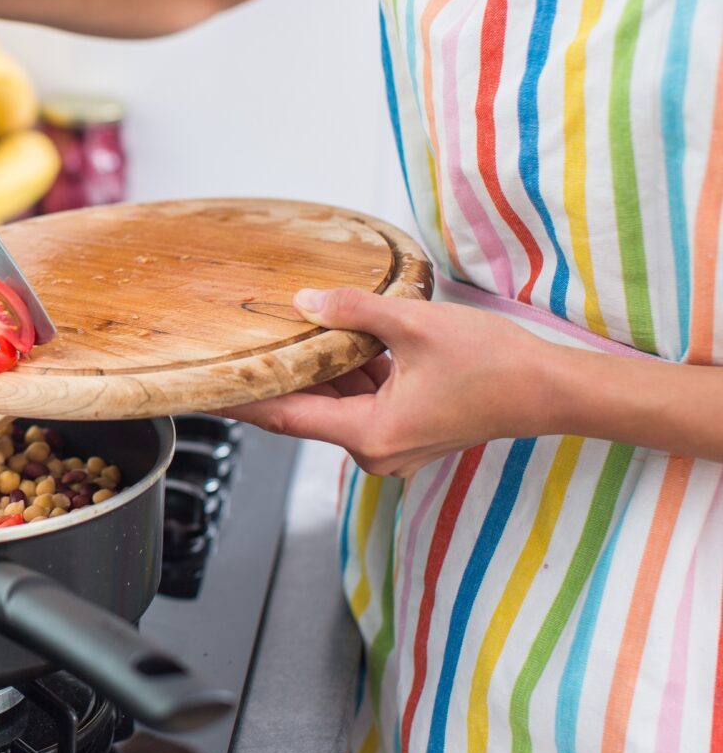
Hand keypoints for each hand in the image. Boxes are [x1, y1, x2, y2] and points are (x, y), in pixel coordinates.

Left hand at [217, 288, 558, 476]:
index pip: (282, 417)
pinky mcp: (408, 432)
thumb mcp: (415, 324)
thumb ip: (354, 311)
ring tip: (286, 331)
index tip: (200, 390)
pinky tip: (339, 341)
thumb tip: (305, 301)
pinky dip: (350, 376)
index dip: (237, 402)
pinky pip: (363, 403)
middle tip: (238, 344)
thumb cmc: (494, 362)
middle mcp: (375, 451)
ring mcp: (392, 446)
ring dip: (319, 371)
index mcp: (368, 434)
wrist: (552, 390)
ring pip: (337, 404)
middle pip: (307, 410)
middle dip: (279, 375)